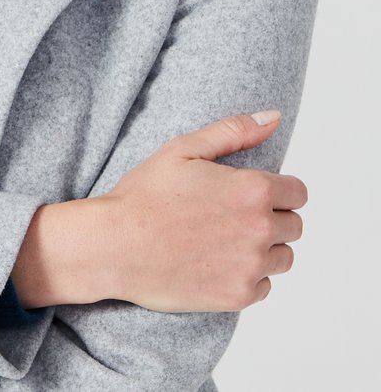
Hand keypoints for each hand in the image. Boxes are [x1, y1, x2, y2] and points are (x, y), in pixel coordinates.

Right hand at [87, 111, 307, 312]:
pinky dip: (248, 276)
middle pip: (294, 226)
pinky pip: (265, 286)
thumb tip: (274, 118)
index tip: (254, 193)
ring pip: (284, 258)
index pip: (298, 193)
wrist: (115, 245)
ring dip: (265, 248)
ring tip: (226, 239)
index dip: (278, 190)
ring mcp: (250, 266)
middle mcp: (260, 229)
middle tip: (233, 215)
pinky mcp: (238, 296)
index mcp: (253, 190)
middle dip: (272, 218)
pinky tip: (218, 262)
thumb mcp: (184, 148)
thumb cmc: (146, 194)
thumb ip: (235, 131)